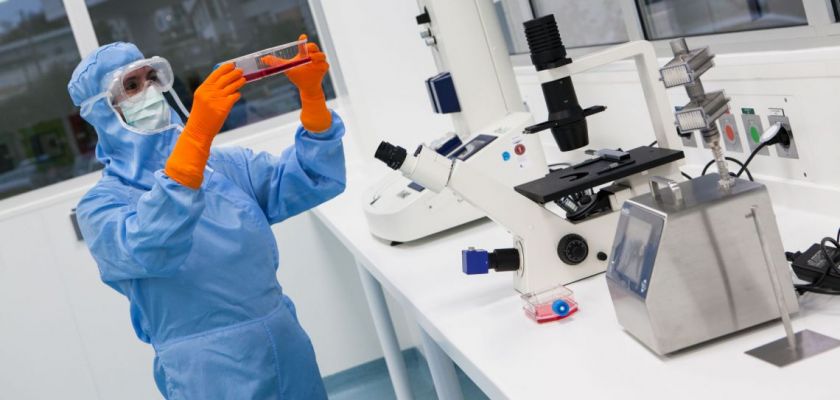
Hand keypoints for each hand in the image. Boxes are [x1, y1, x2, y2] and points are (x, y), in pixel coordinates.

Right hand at [165, 64, 243, 188]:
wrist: (198, 131)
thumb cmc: (200, 117)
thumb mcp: (201, 100)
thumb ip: (210, 91)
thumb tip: (224, 82)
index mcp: (202, 89)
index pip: (215, 74)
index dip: (224, 68)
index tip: (231, 65)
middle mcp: (209, 92)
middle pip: (225, 78)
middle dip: (234, 73)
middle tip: (241, 70)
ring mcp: (217, 99)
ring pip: (232, 86)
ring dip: (239, 82)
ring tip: (243, 79)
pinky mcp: (224, 107)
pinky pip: (234, 96)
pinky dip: (237, 94)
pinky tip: (238, 94)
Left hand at [263, 34, 331, 131]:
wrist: (306, 88)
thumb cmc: (297, 76)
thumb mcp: (286, 68)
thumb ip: (276, 62)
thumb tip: (263, 59)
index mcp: (304, 54)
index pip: (304, 45)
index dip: (303, 40)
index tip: (302, 36)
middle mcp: (312, 56)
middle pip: (314, 47)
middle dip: (311, 47)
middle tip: (307, 49)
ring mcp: (319, 62)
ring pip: (321, 55)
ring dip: (317, 56)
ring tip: (311, 59)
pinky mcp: (323, 68)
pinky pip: (325, 65)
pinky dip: (321, 65)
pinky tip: (317, 68)